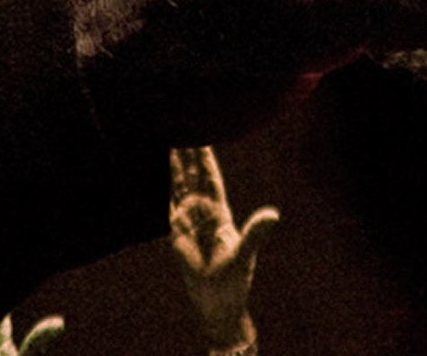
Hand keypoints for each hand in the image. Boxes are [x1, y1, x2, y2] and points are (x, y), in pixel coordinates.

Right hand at [168, 145, 278, 351]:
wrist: (216, 304)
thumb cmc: (234, 281)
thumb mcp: (245, 255)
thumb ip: (255, 233)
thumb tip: (273, 215)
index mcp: (220, 211)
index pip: (211, 176)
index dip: (205, 156)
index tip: (203, 130)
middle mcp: (203, 211)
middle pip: (192, 175)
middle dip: (187, 151)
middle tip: (180, 123)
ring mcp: (187, 220)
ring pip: (178, 185)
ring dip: (172, 165)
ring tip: (166, 139)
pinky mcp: (174, 233)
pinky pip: (165, 205)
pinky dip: (160, 188)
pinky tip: (154, 172)